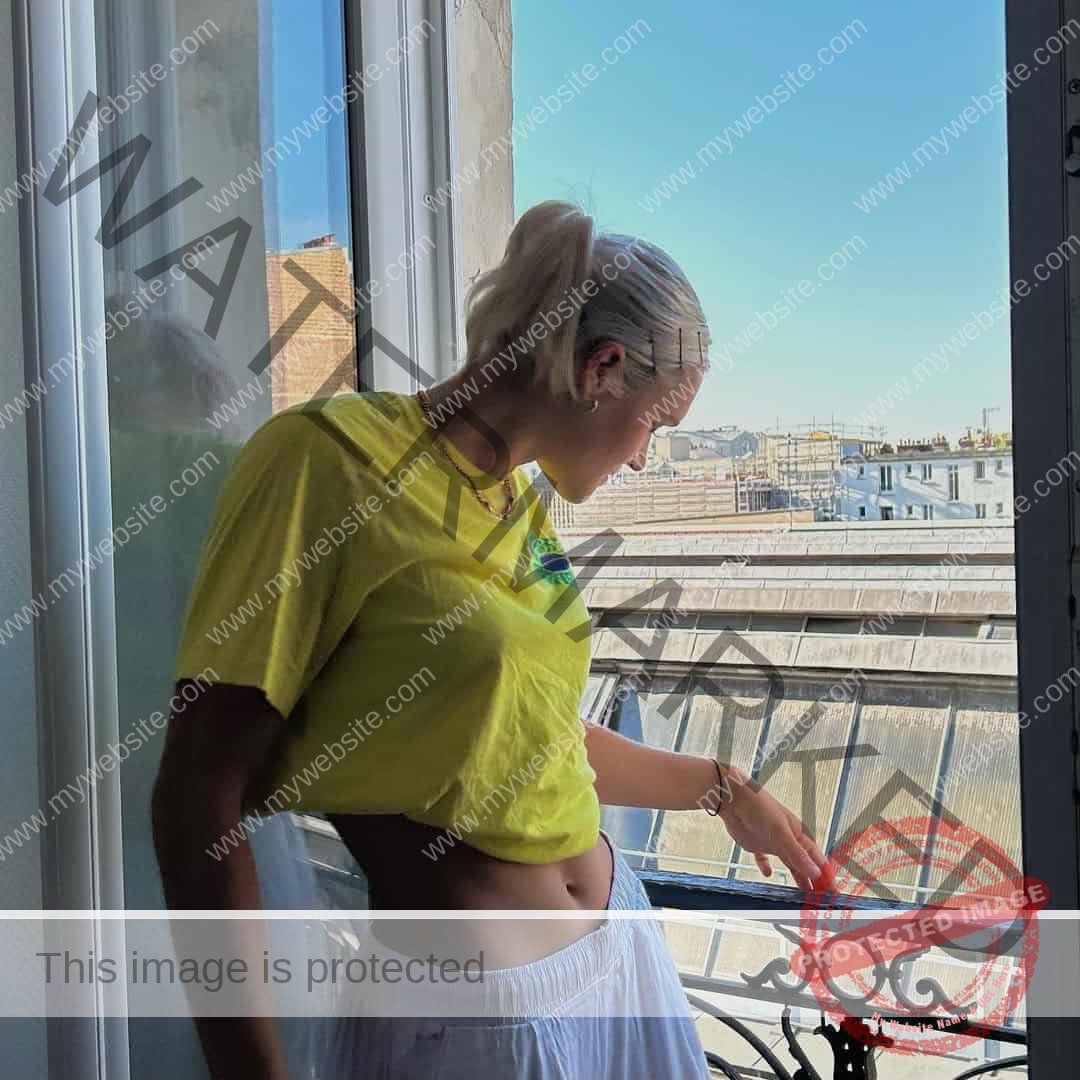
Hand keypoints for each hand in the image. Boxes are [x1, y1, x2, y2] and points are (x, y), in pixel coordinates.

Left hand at [718, 769, 828, 889]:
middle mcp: (787, 839)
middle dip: (814, 881)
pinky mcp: (755, 843)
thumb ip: (796, 854)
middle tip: (822, 899)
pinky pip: (763, 858)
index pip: (817, 859)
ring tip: (803, 894)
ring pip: (789, 863)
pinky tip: (767, 874)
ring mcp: (772, 841)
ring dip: (796, 877)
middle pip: (805, 864)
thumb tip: (815, 872)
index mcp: (798, 834)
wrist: (732, 798)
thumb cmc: (758, 807)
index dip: (826, 876)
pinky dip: (765, 866)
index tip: (833, 893)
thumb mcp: (780, 832)